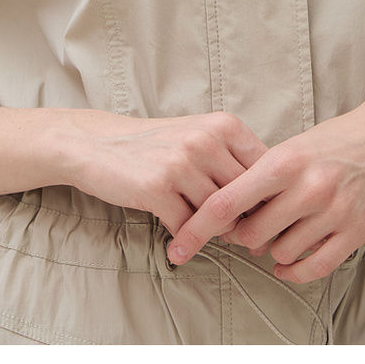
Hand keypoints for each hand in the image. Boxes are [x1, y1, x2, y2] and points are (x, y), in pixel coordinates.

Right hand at [65, 110, 267, 237]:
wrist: (97, 143)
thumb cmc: (154, 145)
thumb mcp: (199, 137)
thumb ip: (232, 161)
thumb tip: (268, 203)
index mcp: (223, 125)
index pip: (265, 169)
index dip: (265, 198)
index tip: (260, 218)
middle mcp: (206, 140)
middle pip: (245, 196)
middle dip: (242, 222)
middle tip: (235, 238)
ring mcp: (182, 163)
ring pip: (219, 215)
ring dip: (212, 232)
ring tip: (202, 234)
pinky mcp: (158, 187)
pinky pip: (188, 227)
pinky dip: (185, 238)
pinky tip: (178, 238)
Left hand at [167, 93, 364, 282]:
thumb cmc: (334, 140)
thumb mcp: (292, 147)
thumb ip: (260, 179)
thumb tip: (227, 216)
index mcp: (284, 161)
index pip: (227, 202)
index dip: (197, 228)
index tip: (178, 245)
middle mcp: (307, 188)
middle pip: (251, 233)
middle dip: (242, 235)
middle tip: (247, 227)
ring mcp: (333, 212)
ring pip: (280, 252)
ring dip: (271, 249)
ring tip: (278, 232)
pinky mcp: (355, 232)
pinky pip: (313, 267)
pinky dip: (293, 271)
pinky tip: (286, 264)